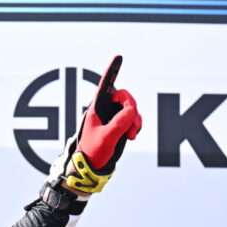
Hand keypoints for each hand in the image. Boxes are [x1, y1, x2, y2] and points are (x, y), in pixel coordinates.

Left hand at [48, 55, 141, 194]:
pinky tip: (132, 136)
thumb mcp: (106, 137)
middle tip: (131, 122)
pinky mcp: (118, 126)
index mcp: (95, 109)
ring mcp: (111, 118)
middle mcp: (103, 111)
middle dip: (131, 108)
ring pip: (131, 109)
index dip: (112, 71)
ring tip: (131, 135)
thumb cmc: (91, 153)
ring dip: (135, 120)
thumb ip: (120, 123)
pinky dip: (136, 125)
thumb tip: (132, 110)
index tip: (118, 56)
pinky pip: (133, 119)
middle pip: (124, 97)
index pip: (105, 86)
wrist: (91, 170)